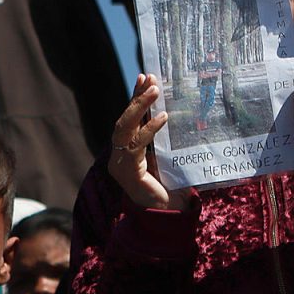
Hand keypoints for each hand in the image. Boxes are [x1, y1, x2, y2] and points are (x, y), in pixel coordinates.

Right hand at [108, 74, 180, 210]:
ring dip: (139, 107)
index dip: (134, 98)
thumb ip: (163, 141)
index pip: (128, 120)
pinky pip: (136, 146)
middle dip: (136, 98)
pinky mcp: (127, 173)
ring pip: (125, 129)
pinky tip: (163, 118)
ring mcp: (119, 165)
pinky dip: (149, 130)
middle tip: (150, 79)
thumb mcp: (166, 158)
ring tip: (155, 91)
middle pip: (123, 121)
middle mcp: (117, 157)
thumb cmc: (169, 189)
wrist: (167, 216)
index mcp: (125, 152)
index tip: (144, 77)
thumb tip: (175, 112)